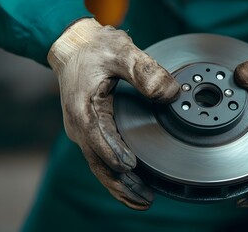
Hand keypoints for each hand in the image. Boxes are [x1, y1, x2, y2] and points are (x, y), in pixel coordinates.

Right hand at [48, 18, 179, 209]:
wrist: (76, 48)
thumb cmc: (97, 50)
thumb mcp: (121, 52)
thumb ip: (146, 71)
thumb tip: (170, 93)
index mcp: (84, 107)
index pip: (96, 137)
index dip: (113, 153)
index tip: (132, 167)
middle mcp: (80, 125)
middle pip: (98, 163)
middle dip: (121, 183)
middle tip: (146, 198)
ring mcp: (84, 132)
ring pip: (100, 167)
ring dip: (120, 185)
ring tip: (143, 200)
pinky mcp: (91, 133)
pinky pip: (102, 159)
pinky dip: (116, 175)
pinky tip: (132, 184)